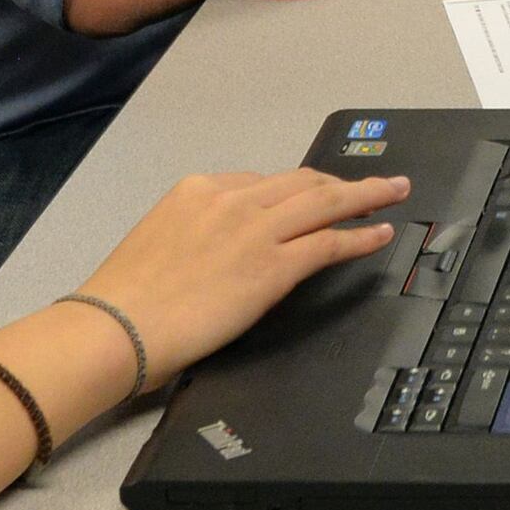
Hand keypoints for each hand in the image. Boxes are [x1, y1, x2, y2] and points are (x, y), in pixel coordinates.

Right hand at [74, 168, 415, 379]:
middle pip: (302, 183)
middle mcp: (231, 200)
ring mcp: (256, 230)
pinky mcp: (273, 266)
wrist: (117, 328)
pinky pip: (329, 243)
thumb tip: (221, 250)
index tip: (314, 195)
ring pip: (325, 202)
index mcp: (198, 191)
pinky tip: (378, 234)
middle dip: (340, 183)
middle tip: (371, 184)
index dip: (296, 190)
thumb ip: (197, 234)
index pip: (262, 182)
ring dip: (366, 196)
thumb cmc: (126, 299)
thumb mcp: (160, 241)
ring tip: (392, 193)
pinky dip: (360, 236)